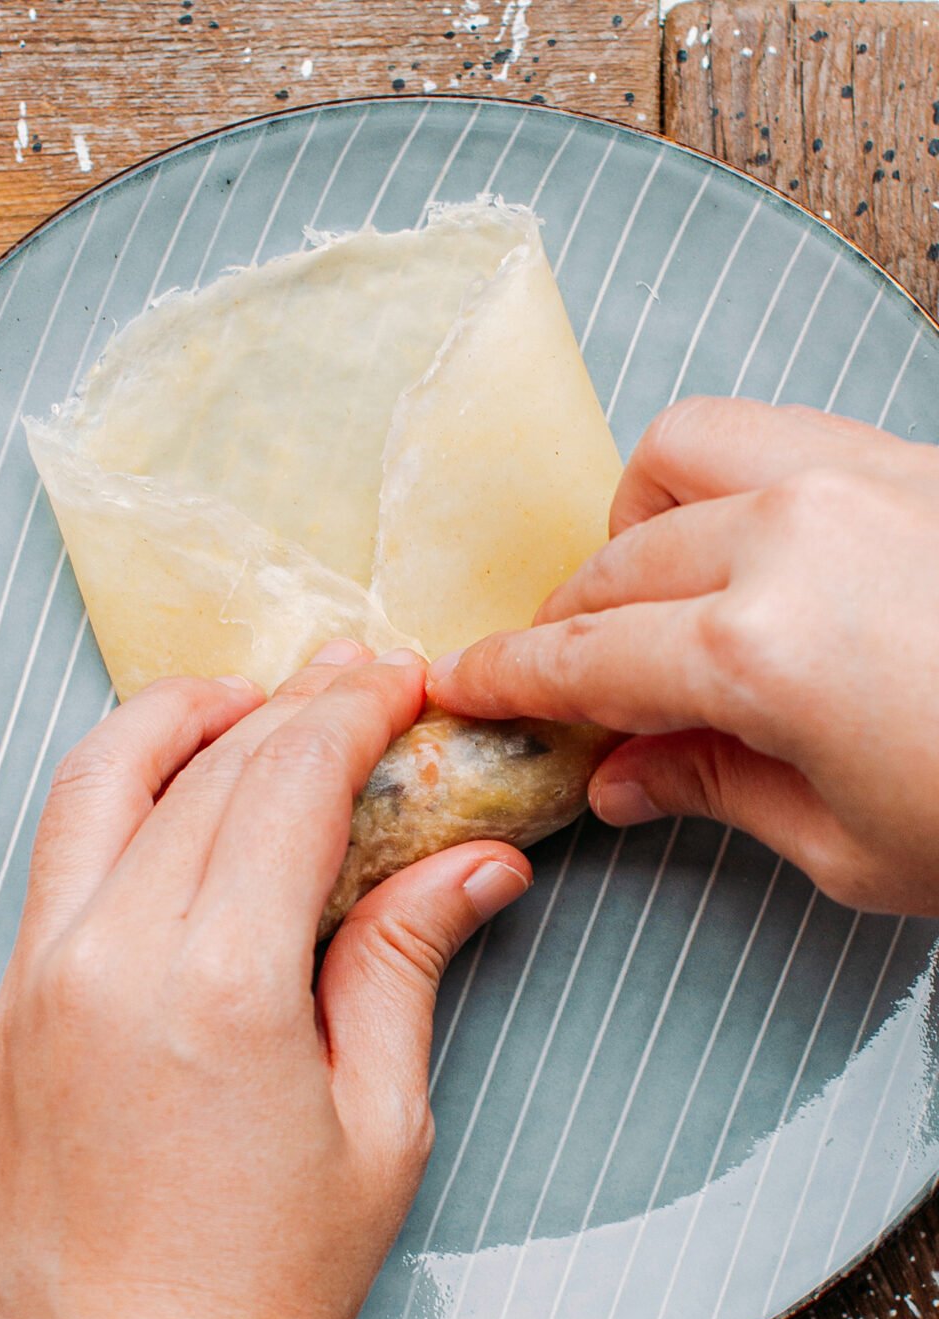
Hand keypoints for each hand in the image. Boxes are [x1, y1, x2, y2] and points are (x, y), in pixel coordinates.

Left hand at [0, 643, 529, 1318]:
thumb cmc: (260, 1296)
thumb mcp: (377, 1125)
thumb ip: (408, 960)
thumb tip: (474, 862)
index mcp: (219, 987)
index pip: (287, 781)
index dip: (351, 712)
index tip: (395, 682)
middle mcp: (108, 959)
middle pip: (204, 766)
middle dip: (290, 705)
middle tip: (355, 687)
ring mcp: (39, 979)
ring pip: (98, 781)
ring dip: (180, 722)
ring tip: (250, 707)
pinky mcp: (8, 1008)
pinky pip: (60, 853)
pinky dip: (121, 793)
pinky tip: (177, 803)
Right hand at [427, 398, 938, 914]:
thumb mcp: (852, 846)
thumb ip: (715, 790)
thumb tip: (625, 776)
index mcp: (758, 651)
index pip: (582, 658)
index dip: (508, 679)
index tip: (462, 685)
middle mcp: (789, 537)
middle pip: (611, 566)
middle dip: (566, 628)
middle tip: (571, 691)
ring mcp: (852, 477)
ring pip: (676, 459)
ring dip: (635, 529)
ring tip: (653, 601)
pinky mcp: (905, 456)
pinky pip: (767, 433)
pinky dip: (719, 480)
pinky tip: (741, 544)